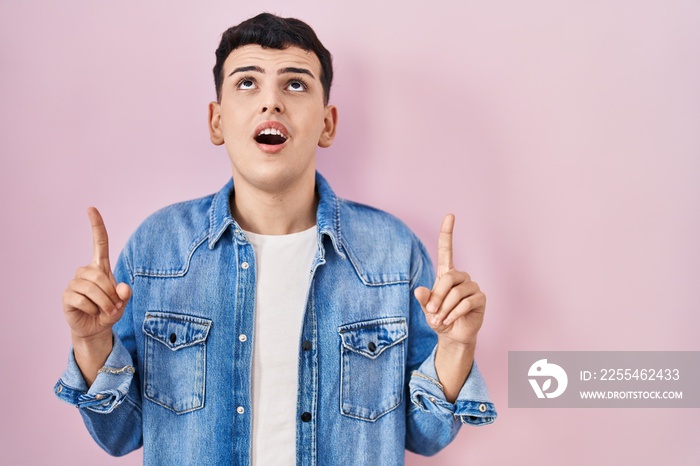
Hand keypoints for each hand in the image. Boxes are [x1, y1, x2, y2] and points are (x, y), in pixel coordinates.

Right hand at [62, 207, 131, 382]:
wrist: (95, 329)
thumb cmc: (110, 311)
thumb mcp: (123, 303)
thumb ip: (126, 294)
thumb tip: (123, 288)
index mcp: (101, 267)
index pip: (99, 242)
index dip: (96, 225)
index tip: (91, 208)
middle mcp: (86, 271)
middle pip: (100, 276)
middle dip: (111, 294)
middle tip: (114, 306)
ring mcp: (74, 283)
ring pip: (92, 289)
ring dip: (104, 303)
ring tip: (104, 310)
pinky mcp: (67, 296)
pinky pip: (82, 300)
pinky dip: (92, 309)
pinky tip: (91, 312)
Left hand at [414, 214, 484, 346]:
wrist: (453, 335)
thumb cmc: (439, 318)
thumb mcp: (427, 310)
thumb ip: (424, 300)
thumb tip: (419, 290)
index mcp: (446, 274)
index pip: (447, 249)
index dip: (447, 233)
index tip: (450, 215)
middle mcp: (461, 277)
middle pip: (449, 277)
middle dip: (438, 296)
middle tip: (431, 312)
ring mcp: (472, 287)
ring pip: (456, 292)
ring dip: (445, 308)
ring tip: (439, 320)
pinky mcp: (480, 298)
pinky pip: (466, 303)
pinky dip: (454, 313)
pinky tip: (449, 321)